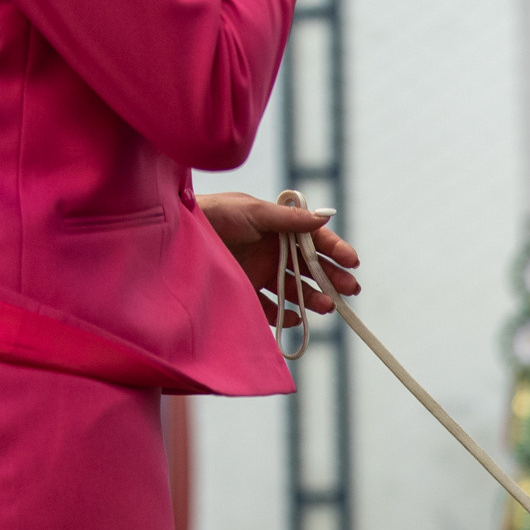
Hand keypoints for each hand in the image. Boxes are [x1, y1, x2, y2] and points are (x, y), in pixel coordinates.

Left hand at [198, 191, 360, 323]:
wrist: (176, 237)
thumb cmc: (214, 215)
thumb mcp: (254, 211)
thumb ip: (290, 219)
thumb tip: (326, 218)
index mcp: (278, 229)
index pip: (315, 241)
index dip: (335, 250)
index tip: (352, 262)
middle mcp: (272, 252)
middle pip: (311, 268)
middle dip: (332, 278)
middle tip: (350, 290)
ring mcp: (260, 274)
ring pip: (296, 290)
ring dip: (314, 299)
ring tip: (327, 307)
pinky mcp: (246, 294)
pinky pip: (271, 310)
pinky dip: (285, 316)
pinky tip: (295, 318)